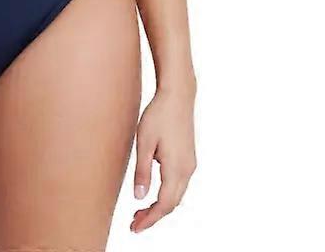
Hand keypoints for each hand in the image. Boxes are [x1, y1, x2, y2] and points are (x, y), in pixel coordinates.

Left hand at [130, 83, 196, 232]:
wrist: (178, 96)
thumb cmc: (158, 115)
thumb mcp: (144, 142)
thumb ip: (143, 171)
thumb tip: (139, 197)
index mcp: (176, 168)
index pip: (164, 204)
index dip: (150, 219)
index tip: (135, 228)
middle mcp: (187, 170)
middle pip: (172, 203)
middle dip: (154, 216)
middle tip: (134, 222)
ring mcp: (190, 164)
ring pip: (177, 195)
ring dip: (160, 206)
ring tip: (140, 211)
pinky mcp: (188, 157)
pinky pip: (179, 184)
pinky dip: (167, 194)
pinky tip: (154, 191)